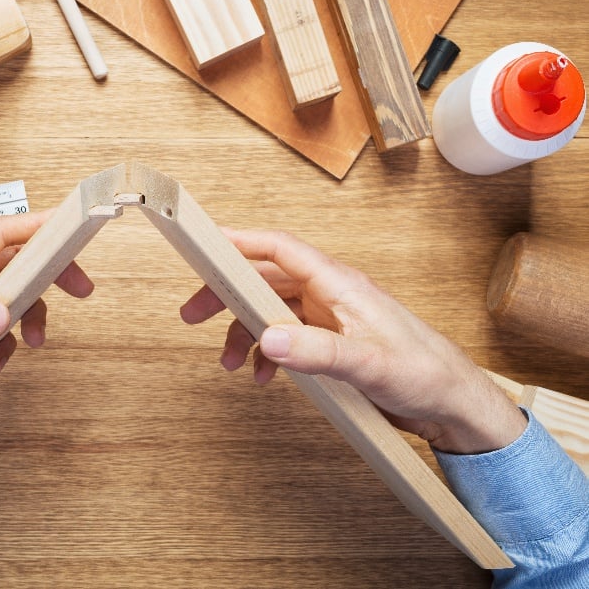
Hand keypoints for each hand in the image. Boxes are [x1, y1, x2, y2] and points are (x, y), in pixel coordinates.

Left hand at [0, 211, 93, 427]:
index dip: (40, 227)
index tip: (73, 231)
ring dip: (26, 314)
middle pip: (12, 259)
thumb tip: (0, 313)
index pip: (0, 234)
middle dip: (49, 273)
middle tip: (79, 290)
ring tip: (30, 345)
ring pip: (3, 291)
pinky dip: (1, 336)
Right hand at [180, 228, 525, 454]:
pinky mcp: (331, 341)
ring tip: (229, 362)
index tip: (206, 246)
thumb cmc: (425, 374)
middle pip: (266, 278)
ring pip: (271, 310)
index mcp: (339, 285)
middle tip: (193, 313)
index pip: (280, 249)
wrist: (453, 404)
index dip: (241, 243)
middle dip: (227, 294)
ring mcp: (330, 317)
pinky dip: (267, 352)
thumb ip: (318, 351)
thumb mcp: (369, 364)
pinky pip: (286, 337)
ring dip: (244, 332)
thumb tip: (270, 338)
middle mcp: (331, 295)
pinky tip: (263, 376)